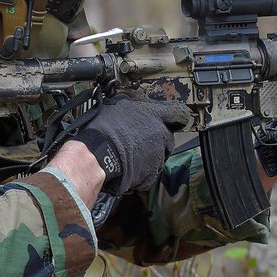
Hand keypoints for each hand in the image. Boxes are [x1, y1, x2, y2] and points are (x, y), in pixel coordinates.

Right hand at [74, 94, 189, 193]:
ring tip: (130, 155)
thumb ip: (133, 103)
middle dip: (157, 140)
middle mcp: (161, 134)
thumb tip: (133, 101)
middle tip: (140, 141)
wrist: (98, 154)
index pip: (178, 114)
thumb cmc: (104, 128)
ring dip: (148, 156)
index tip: (173, 121)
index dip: (176, 118)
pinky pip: (149, 173)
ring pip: (159, 156)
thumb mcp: (117, 104)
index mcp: (155, 114)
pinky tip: (127, 168)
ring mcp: (158, 156)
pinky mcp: (150, 175)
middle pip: (168, 138)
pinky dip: (140, 172)